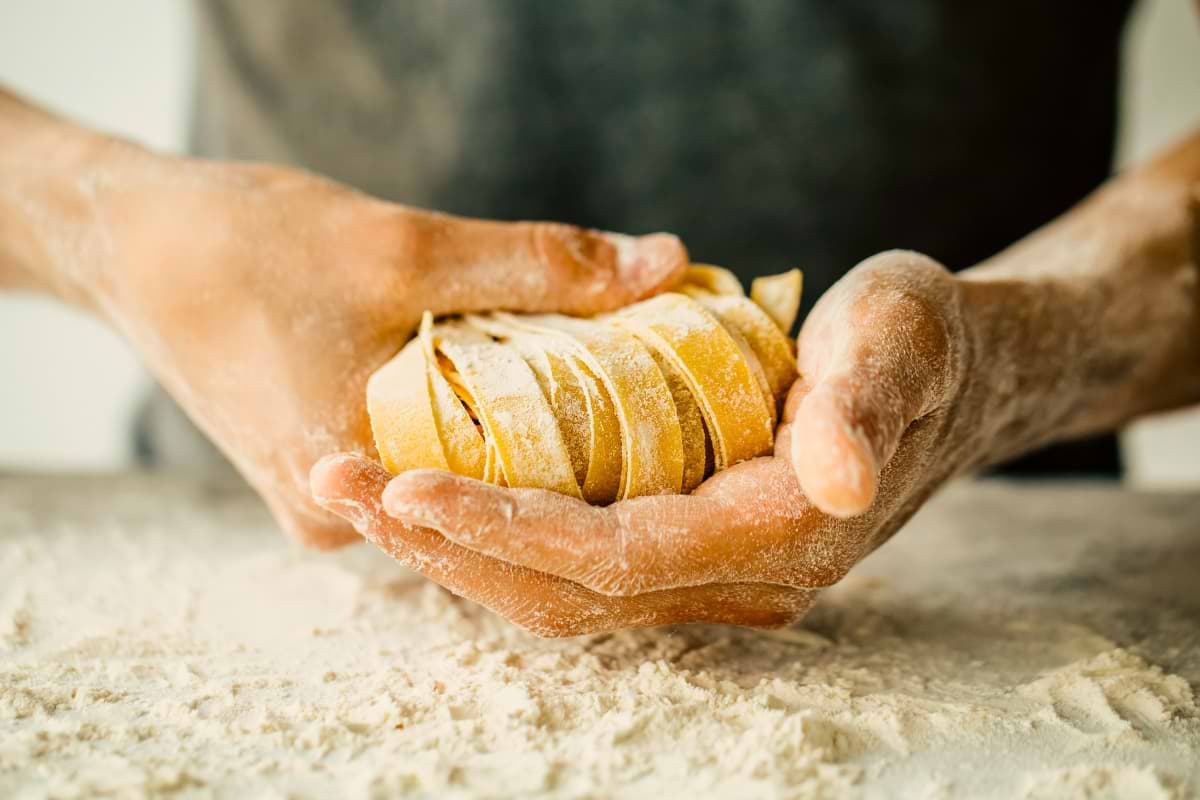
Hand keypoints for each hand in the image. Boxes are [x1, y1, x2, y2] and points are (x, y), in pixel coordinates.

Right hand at [4, 102, 685, 547]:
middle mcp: (341, 521)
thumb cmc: (246, 245)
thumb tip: (666, 263)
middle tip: (671, 396)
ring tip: (621, 385)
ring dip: (533, 434)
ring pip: (463, 481)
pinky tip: (542, 384)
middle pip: (492, 501)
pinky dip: (482, 423)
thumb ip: (540, 264)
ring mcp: (333, 503)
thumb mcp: (405, 246)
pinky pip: (429, 461)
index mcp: (349, 487)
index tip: (689, 422)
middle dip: (581, 451)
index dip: (610, 465)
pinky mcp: (331, 472)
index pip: (514, 506)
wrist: (136, 245)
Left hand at [312, 251, 980, 634]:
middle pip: (566, 593)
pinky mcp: (694, 547)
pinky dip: (500, 537)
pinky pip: (579, 565)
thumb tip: (837, 475)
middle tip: (339, 488)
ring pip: (562, 591)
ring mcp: (716, 574)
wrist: (950, 373)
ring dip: (457, 549)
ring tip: (360, 495)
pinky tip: (438, 496)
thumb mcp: (902, 341)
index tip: (404, 488)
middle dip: (448, 548)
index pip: (614, 557)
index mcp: (778, 535)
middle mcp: (742, 579)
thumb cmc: (922, 339)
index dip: (507, 530)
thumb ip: (868, 404)